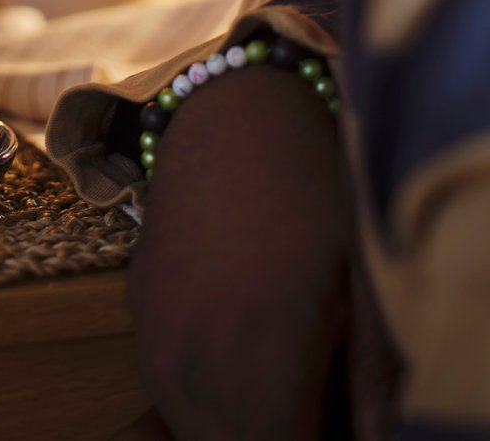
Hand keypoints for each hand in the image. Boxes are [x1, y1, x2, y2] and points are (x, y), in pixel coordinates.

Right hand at [126, 63, 350, 440]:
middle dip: (273, 436)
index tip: (334, 419)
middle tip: (313, 401)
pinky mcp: (139, 313)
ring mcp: (155, 340)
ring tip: (283, 387)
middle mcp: (191, 367)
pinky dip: (207, 395)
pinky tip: (243, 355)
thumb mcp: (363, 288)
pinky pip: (171, 388)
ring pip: (194, 428)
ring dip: (236, 424)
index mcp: (256, 369)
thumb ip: (372, 385)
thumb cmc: (313, 186)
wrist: (229, 105)